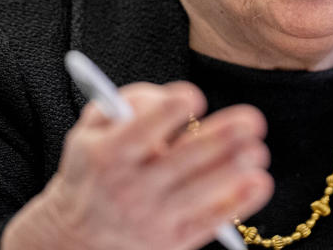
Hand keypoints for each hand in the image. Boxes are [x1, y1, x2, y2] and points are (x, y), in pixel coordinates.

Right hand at [2, 81, 272, 249]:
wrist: (74, 236)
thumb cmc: (93, 168)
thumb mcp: (90, 129)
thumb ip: (125, 102)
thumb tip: (165, 97)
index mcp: (109, 153)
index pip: (143, 128)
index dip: (171, 109)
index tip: (194, 97)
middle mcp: (130, 186)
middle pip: (184, 159)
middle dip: (222, 138)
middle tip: (251, 120)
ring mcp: (152, 217)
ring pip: (202, 190)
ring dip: (235, 168)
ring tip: (257, 150)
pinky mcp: (172, 239)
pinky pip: (211, 221)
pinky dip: (239, 203)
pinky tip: (259, 182)